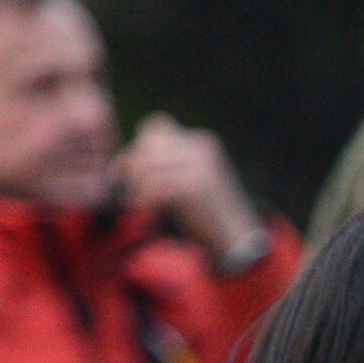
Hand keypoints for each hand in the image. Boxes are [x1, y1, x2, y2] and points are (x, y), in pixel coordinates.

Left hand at [119, 117, 268, 271]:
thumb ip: (167, 166)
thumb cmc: (208, 214)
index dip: (139, 145)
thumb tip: (124, 162)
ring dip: (134, 185)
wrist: (239, 238)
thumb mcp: (191, 181)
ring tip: (133, 202)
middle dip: (132, 165)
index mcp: (202, 141)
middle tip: (126, 188)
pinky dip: (143, 198)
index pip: (157, 124)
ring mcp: (198, 165)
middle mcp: (200, 147)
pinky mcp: (194, 186)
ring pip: (147, 164)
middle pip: (148, 143)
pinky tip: (142, 209)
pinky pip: (154, 186)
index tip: (127, 168)